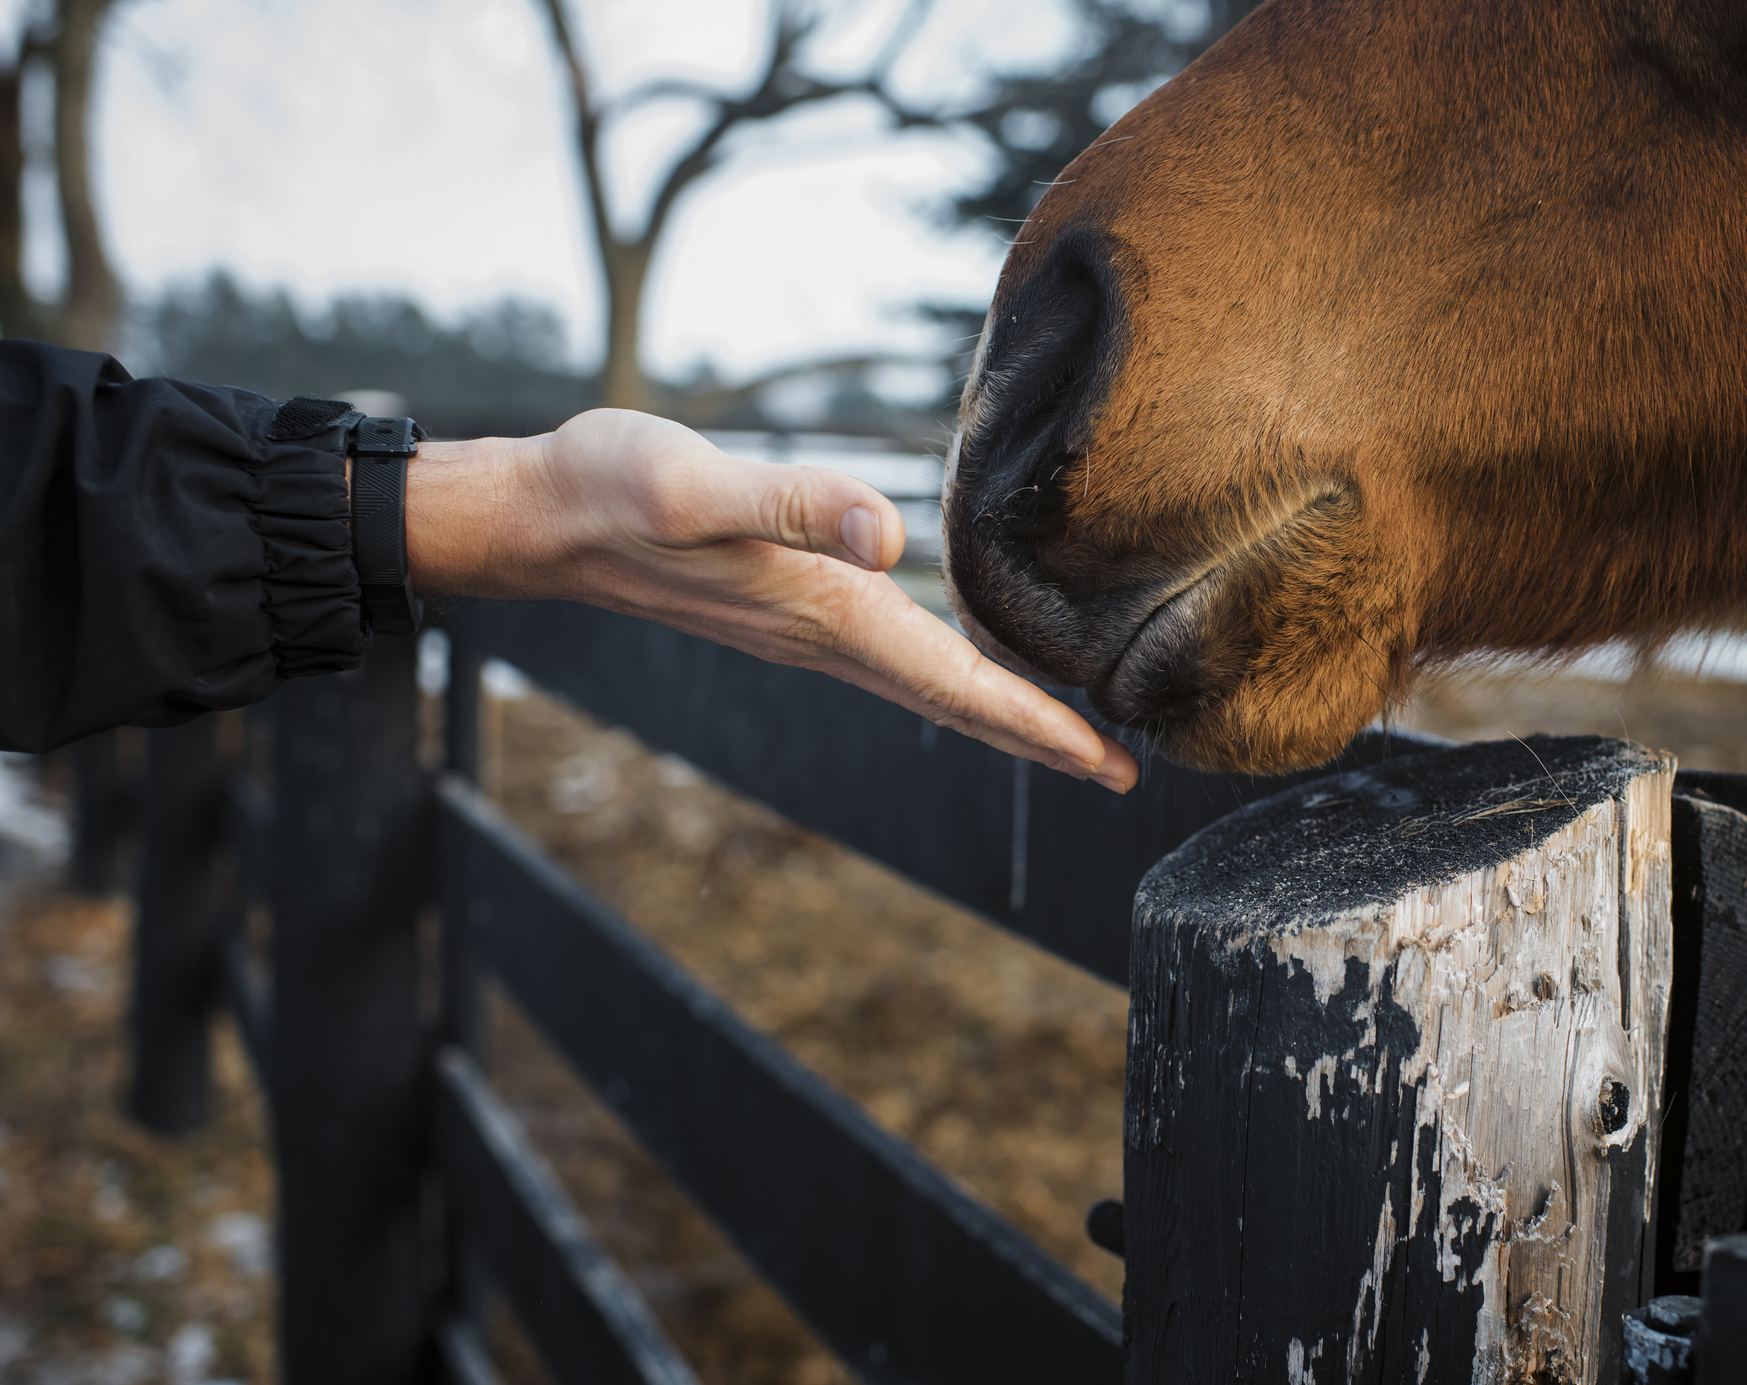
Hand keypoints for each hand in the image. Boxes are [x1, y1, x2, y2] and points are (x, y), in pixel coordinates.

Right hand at [403, 409, 1138, 791]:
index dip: (1039, 726)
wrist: (543, 515)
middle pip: (955, 702)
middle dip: (1039, 736)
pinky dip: (952, 671)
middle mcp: (828, 636)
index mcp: (828, 615)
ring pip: (929, 684)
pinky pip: (896, 655)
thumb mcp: (701, 485)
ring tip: (1067, 727)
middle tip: (1118, 769)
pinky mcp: (790, 603)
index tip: (1111, 765)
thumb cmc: (616, 490)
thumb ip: (797, 506)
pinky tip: (966, 657)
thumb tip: (892, 537)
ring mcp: (808, 628)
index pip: (957, 686)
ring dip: (1000, 710)